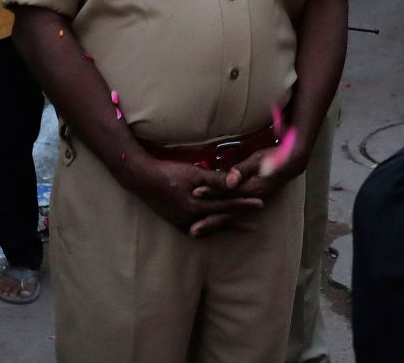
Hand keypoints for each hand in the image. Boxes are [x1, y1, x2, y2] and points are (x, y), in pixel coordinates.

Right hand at [123, 154, 264, 233]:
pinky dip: (208, 230)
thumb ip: (216, 179)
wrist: (143, 180)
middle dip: (237, 222)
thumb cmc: (170, 173)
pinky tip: (214, 229)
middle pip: (220, 220)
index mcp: (196, 205)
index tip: (260, 203)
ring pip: (209, 228)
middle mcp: (190, 218)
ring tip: (239, 229)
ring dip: (224, 228)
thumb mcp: (195, 173)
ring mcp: (182, 222)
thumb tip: (236, 182)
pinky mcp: (176, 222)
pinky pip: (196, 230)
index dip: (244, 204)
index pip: (226, 205)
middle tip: (255, 225)